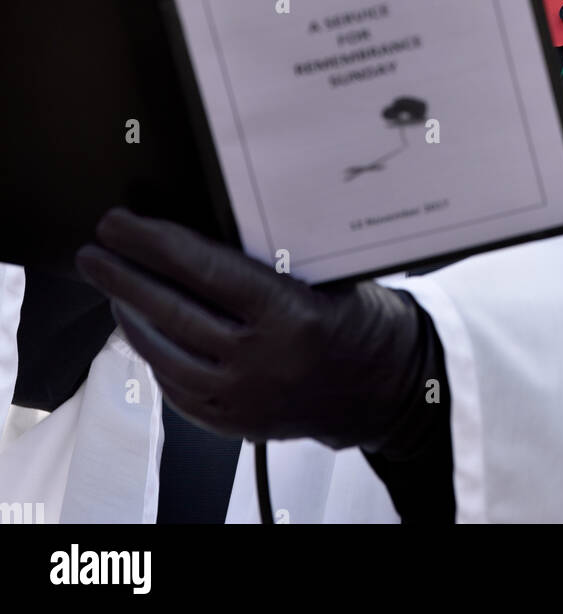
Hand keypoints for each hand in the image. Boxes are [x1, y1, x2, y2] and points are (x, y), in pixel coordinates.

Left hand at [75, 208, 429, 448]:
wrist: (383, 387)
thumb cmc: (356, 317)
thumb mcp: (326, 272)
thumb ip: (268, 255)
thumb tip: (201, 223)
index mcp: (288, 314)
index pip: (203, 270)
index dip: (153, 242)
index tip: (120, 224)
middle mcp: (261, 361)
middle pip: (172, 312)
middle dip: (124, 276)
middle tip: (95, 251)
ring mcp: (244, 398)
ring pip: (164, 354)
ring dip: (129, 316)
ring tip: (111, 286)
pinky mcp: (234, 424)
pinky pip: (176, 387)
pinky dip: (153, 355)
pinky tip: (141, 331)